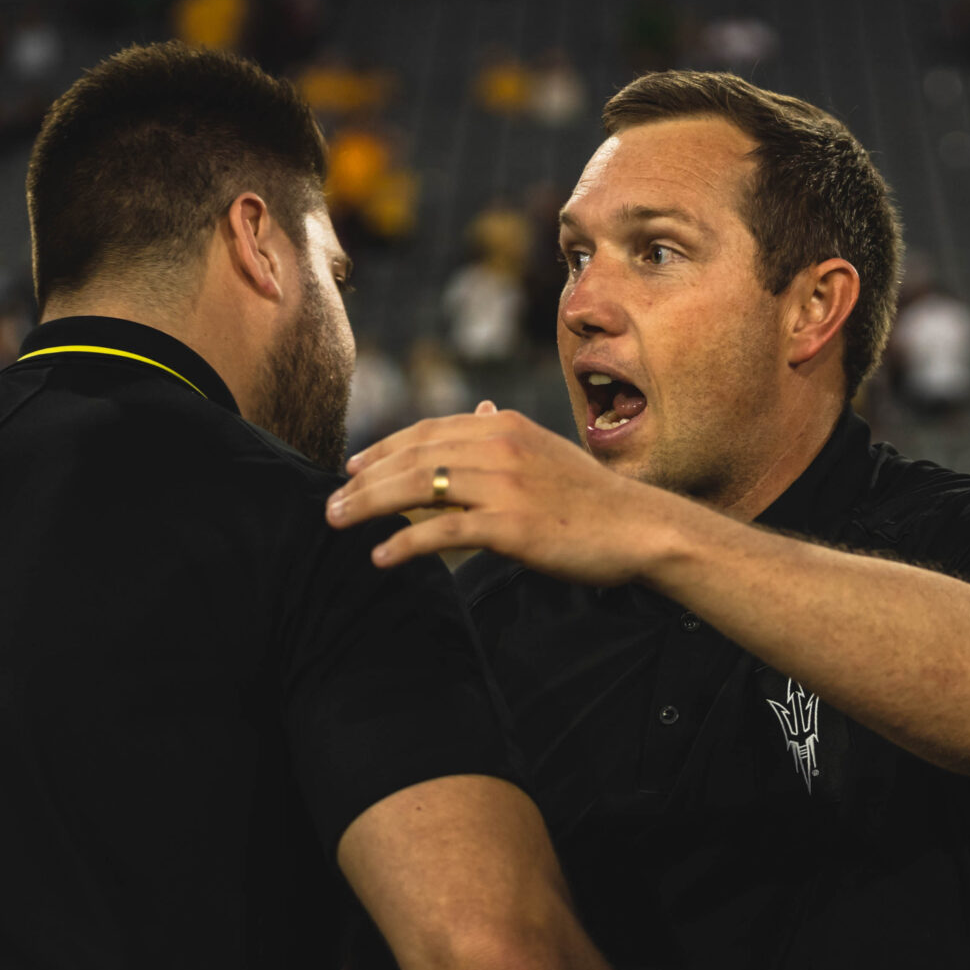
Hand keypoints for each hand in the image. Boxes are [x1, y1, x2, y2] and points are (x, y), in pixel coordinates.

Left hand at [328, 405, 700, 585]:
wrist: (638, 526)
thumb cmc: (590, 497)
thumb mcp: (544, 451)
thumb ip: (501, 434)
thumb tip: (474, 412)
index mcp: (503, 426)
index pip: (426, 431)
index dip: (383, 449)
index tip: (352, 468)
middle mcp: (498, 446)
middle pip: (413, 457)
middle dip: (365, 480)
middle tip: (331, 504)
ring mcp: (504, 485)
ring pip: (418, 488)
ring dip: (370, 506)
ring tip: (338, 523)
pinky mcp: (511, 526)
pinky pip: (444, 531)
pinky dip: (406, 543)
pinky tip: (381, 558)